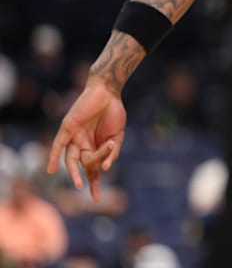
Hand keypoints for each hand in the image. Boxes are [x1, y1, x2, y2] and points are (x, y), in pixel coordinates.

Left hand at [46, 81, 126, 201]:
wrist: (108, 92)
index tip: (96, 200)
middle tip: (95, 181)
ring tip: (77, 185)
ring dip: (73, 173)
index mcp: (95, 147)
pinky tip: (52, 170)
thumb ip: (112, 153)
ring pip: (74, 158)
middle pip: (86, 163)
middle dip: (91, 174)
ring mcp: (74, 137)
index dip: (94, 185)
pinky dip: (54, 157)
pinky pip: (58, 145)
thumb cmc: (114, 112)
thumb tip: (105, 169)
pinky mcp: (67, 128)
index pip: (92, 170)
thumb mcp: (117, 136)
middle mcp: (82, 144)